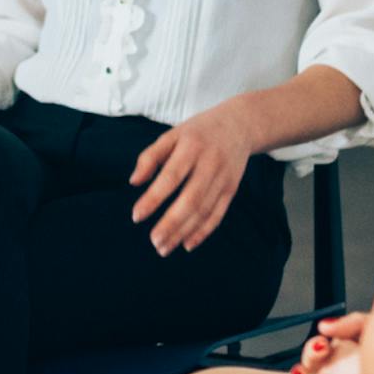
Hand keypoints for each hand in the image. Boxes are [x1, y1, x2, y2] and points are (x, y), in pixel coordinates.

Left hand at [129, 95, 267, 255]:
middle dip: (171, 223)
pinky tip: (187, 244)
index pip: (171, 177)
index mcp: (191, 147)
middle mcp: (210, 163)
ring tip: (164, 248)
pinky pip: (218, 214)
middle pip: (191, 199)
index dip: (154, 198)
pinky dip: (203, 231)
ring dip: (184, 232)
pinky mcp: (232, 189)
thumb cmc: (197, 132)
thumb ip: (150, 157)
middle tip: (154, 241)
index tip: (136, 216)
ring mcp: (224, 178)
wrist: (239, 125)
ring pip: (204, 210)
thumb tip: (134, 182)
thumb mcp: (172, 135)